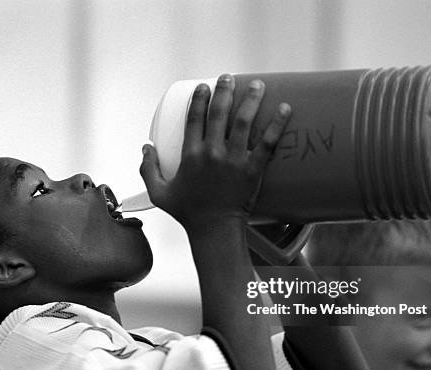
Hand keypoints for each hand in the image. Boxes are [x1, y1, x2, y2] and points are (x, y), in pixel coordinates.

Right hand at [140, 73, 290, 230]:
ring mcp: (234, 160)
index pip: (194, 118)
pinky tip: (285, 108)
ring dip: (251, 99)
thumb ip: (148, 169)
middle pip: (219, 113)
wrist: (214, 230)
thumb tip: (146, 146)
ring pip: (243, 122)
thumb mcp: (159, 192)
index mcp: (190, 155)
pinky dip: (276, 124)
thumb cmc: (188, 212)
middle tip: (229, 77)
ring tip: (258, 84)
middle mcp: (212, 153)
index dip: (199, 99)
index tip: (203, 86)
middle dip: (224, 90)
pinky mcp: (253, 170)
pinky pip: (267, 142)